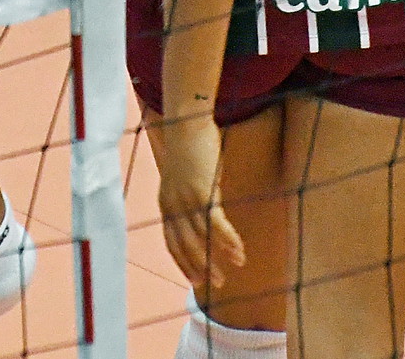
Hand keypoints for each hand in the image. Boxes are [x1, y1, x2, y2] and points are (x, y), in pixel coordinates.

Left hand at [156, 115, 245, 290]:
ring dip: (219, 255)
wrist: (186, 121)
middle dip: (201, 266)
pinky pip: (215, 222)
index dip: (183, 262)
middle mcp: (171, 204)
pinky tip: (238, 250)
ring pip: (201, 236)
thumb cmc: (189, 147)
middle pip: (185, 244)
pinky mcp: (201, 190)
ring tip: (237, 266)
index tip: (195, 278)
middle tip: (216, 283)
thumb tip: (208, 212)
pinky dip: (227, 238)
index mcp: (165, 202)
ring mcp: (185, 198)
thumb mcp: (187, 177)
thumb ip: (193, 197)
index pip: (171, 241)